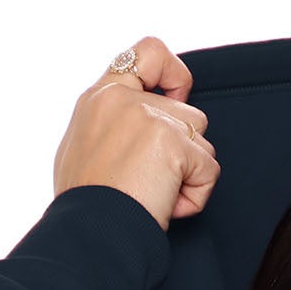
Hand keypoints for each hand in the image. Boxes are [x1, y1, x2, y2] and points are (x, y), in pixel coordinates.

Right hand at [53, 35, 221, 231]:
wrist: (89, 235)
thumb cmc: (84, 209)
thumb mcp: (82, 151)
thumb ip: (110, 128)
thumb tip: (132, 135)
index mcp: (100, 98)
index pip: (148, 53)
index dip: (175, 72)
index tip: (179, 97)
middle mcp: (124, 99)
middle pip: (189, 113)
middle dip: (183, 152)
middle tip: (153, 183)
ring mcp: (149, 117)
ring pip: (202, 142)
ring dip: (189, 175)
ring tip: (156, 197)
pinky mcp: (171, 143)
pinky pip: (208, 170)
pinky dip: (195, 197)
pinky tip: (167, 207)